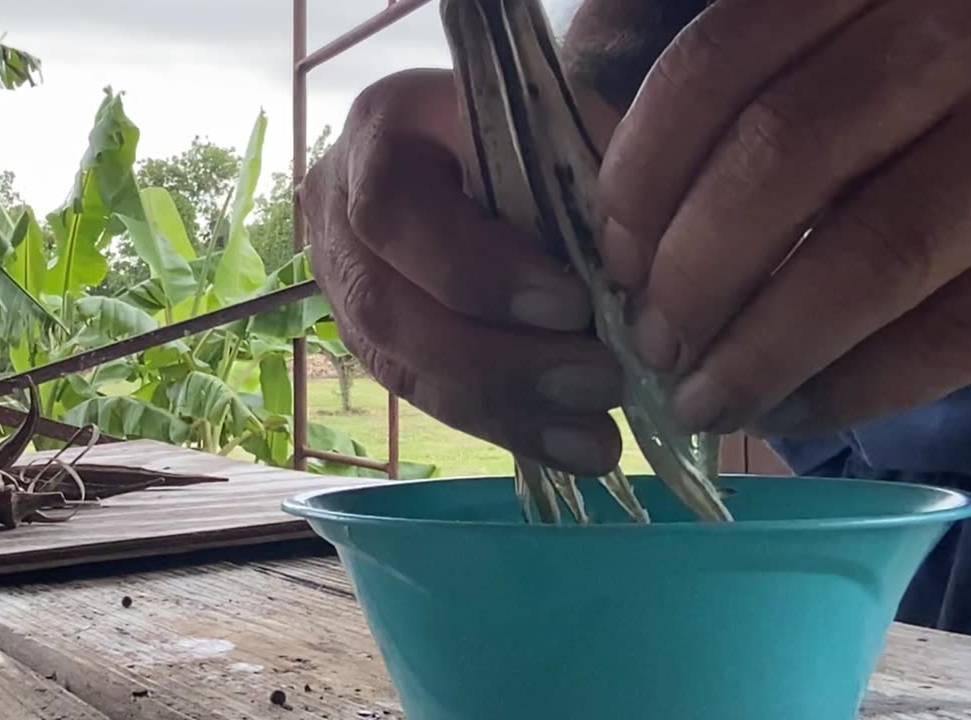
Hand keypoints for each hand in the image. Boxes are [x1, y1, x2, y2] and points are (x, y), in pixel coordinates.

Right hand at [301, 69, 624, 473]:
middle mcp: (338, 214)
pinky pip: (430, 398)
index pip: (394, 214)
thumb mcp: (558, 120)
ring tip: (598, 434)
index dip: (477, 271)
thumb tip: (632, 271)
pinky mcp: (376, 344)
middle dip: (501, 360)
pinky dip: (509, 427)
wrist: (480, 147)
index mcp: (378, 132)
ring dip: (508, 409)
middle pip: (388, 310)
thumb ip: (584, 174)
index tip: (572, 304)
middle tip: (601, 380)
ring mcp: (347, 286)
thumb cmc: (528, 125)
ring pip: (404, 369)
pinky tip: (573, 447)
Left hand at [599, 0, 970, 437]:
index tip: (610, 254)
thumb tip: (611, 182)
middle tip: (650, 341)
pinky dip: (855, 388)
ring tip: (703, 400)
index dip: (643, 168)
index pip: (724, 58)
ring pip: (870, 255)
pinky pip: (954, 334)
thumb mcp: (871, 40)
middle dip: (692, 271)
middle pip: (786, 156)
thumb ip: (757, 79)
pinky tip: (796, 412)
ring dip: (762, 348)